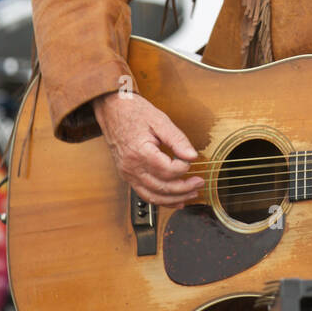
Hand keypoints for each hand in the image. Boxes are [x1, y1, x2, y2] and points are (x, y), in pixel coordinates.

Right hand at [93, 91, 202, 206]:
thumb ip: (177, 139)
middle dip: (183, 188)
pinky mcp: (127, 175)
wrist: (112, 110)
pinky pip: (144, 194)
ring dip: (174, 199)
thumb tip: (192, 156)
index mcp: (140, 152)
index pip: (167, 170)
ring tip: (191, 194)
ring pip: (153, 196)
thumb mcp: (160, 120)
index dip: (183, 168)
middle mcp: (131, 167)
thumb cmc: (134, 112)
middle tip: (199, 182)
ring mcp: (128, 173)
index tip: (191, 161)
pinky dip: (160, 200)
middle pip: (162, 187)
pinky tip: (174, 200)